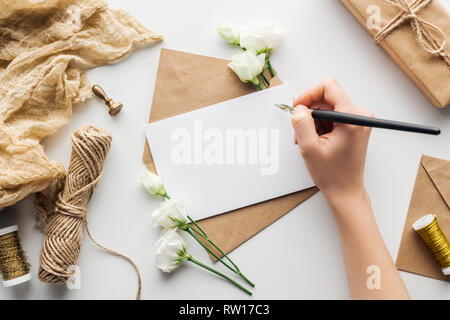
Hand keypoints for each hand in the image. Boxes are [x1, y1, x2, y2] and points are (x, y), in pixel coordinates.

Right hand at [291, 78, 372, 200]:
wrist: (345, 190)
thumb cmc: (333, 174)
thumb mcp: (309, 148)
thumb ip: (301, 123)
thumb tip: (299, 108)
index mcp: (352, 118)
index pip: (329, 87)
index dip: (309, 94)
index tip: (299, 108)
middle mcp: (359, 115)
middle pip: (327, 97)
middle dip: (310, 112)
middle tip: (301, 131)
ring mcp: (358, 120)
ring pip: (328, 107)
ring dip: (314, 121)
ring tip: (309, 140)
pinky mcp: (355, 126)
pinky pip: (332, 115)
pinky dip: (321, 125)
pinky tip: (317, 140)